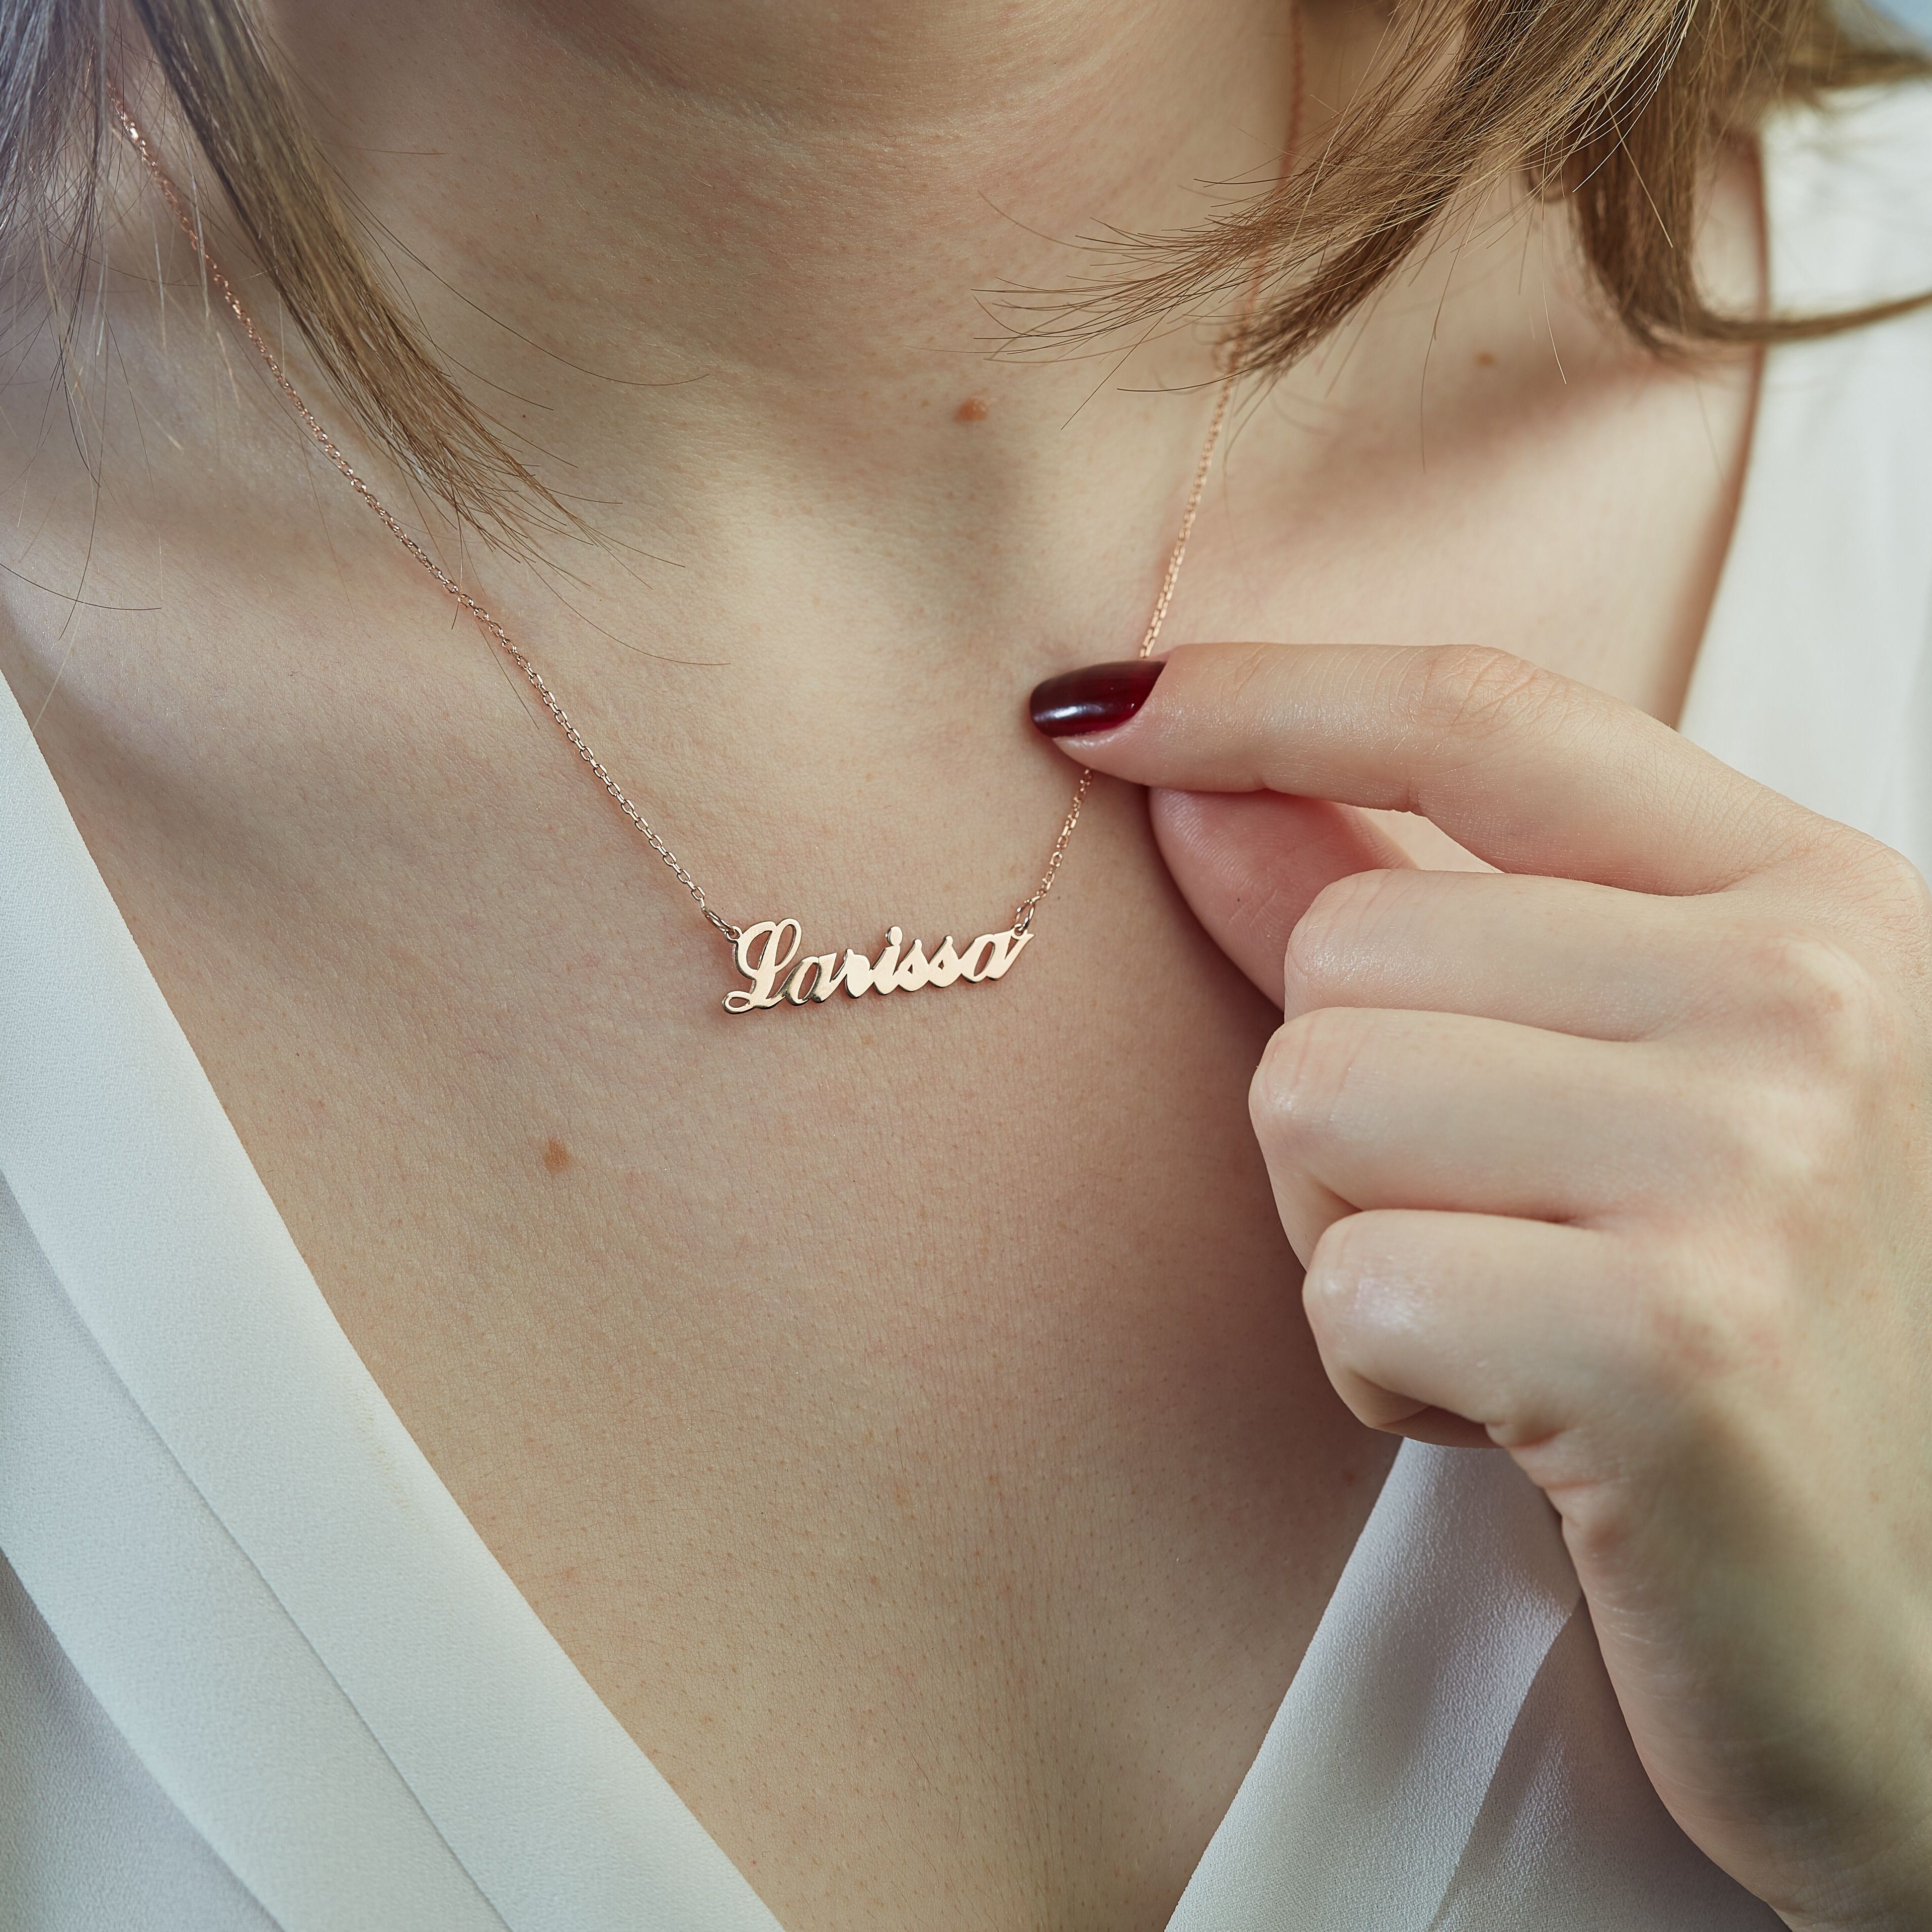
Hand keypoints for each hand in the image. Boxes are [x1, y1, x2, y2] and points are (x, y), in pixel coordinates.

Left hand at [1032, 643, 1931, 1930]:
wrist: (1914, 1639)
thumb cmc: (1736, 1340)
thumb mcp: (1612, 1089)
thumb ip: (1404, 909)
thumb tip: (1190, 783)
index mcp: (1805, 899)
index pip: (1483, 715)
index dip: (1262, 695)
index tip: (1097, 709)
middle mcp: (1804, 997)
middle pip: (1344, 943)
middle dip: (1347, 1108)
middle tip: (1497, 1232)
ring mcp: (1751, 1160)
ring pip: (1315, 1092)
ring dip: (1352, 1234)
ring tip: (1508, 1317)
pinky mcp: (1667, 1341)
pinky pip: (1349, 1283)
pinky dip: (1382, 1373)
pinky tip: (1512, 1426)